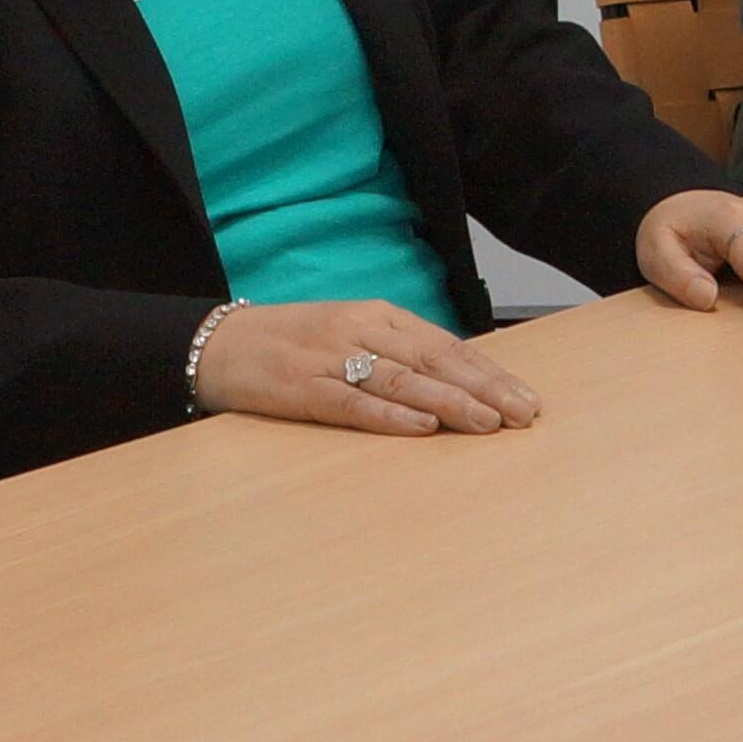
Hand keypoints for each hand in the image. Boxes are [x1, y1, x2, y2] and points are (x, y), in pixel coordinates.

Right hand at [196, 298, 539, 436]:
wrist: (216, 342)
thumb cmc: (291, 344)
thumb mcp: (350, 335)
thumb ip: (397, 353)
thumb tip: (456, 381)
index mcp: (377, 316)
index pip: (446, 345)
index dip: (489, 372)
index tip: (526, 397)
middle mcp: (360, 330)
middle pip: (434, 360)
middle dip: (484, 388)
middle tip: (524, 414)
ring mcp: (330, 358)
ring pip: (402, 380)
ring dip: (450, 402)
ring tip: (488, 422)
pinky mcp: (301, 388)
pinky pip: (352, 403)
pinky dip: (390, 415)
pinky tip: (422, 426)